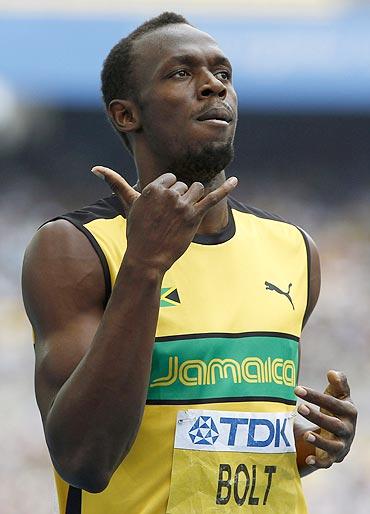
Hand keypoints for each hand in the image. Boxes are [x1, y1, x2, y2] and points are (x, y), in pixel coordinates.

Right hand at [91, 166, 237, 271]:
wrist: (147, 258)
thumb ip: (115, 182)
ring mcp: (183, 204)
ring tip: (183, 217)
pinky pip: (213, 198)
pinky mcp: (195, 216)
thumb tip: (95, 168)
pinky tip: (236, 181)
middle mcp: (168, 193)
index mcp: (153, 188)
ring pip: (197, 190)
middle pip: (185, 186)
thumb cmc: (137, 231)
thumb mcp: (128, 204)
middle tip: (170, 219)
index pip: (171, 179)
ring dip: (194, 200)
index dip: (169, 193)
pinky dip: (226, 189)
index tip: (164, 208)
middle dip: (181, 199)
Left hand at [294, 370, 356, 469]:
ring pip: (332, 446)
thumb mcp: (338, 394)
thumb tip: (332, 373)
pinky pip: (327, 463)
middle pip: (333, 424)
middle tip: (300, 407)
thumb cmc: (334, 408)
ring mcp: (341, 445)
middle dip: (317, 417)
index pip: (332, 403)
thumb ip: (338, 382)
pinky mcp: (333, 458)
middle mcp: (347, 429)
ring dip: (319, 441)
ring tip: (305, 435)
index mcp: (348, 412)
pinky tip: (307, 459)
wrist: (339, 433)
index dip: (315, 396)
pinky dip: (318, 462)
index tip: (297, 389)